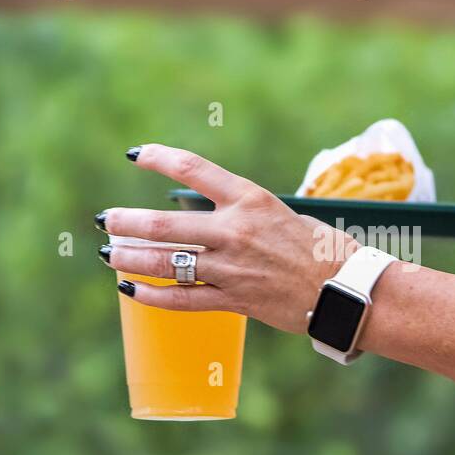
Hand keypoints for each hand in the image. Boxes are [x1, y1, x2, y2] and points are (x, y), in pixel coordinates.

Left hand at [96, 144, 358, 333]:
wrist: (348, 290)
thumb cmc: (324, 249)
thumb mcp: (285, 215)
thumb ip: (246, 214)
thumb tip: (214, 218)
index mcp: (251, 199)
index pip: (194, 170)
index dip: (160, 158)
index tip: (136, 154)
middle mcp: (236, 230)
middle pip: (166, 223)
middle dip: (128, 221)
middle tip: (106, 220)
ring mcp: (233, 268)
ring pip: (167, 262)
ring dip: (131, 258)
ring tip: (108, 254)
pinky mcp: (236, 300)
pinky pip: (184, 299)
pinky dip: (153, 295)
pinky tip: (131, 290)